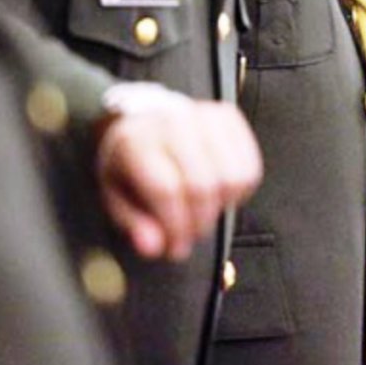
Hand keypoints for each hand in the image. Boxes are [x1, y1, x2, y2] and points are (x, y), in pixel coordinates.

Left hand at [96, 91, 261, 259]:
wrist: (146, 119)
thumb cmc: (131, 160)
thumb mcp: (116, 193)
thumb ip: (133, 223)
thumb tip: (154, 247)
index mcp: (136, 141)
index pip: (166, 190)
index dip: (175, 226)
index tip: (175, 247)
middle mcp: (172, 122)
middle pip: (202, 185)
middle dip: (199, 222)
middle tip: (191, 234)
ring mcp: (204, 116)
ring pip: (232, 177)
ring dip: (221, 206)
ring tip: (204, 211)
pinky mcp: (229, 117)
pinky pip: (249, 166)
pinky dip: (240, 191)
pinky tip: (221, 193)